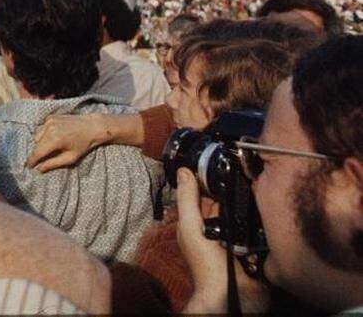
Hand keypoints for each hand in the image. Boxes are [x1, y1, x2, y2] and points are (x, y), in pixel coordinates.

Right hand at [25, 113, 110, 171]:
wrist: (92, 126)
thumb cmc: (83, 145)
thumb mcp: (70, 158)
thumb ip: (53, 164)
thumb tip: (39, 170)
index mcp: (54, 140)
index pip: (37, 152)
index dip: (32, 161)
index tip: (28, 166)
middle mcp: (49, 128)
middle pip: (36, 144)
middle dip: (38, 151)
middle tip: (46, 156)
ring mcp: (49, 121)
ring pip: (37, 135)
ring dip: (41, 142)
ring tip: (52, 146)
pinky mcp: (51, 117)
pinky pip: (42, 128)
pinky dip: (45, 133)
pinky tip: (55, 135)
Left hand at [176, 169, 269, 314]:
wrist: (231, 295)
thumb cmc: (206, 264)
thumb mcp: (191, 228)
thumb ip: (188, 201)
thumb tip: (183, 171)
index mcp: (202, 223)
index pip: (208, 194)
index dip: (214, 179)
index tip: (227, 161)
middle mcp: (221, 228)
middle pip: (230, 202)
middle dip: (238, 190)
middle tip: (252, 172)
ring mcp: (240, 238)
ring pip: (247, 213)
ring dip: (254, 204)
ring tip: (265, 186)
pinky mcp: (258, 247)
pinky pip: (264, 228)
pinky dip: (267, 220)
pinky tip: (274, 207)